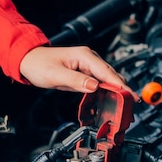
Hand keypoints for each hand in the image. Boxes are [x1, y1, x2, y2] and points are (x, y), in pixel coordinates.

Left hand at [20, 46, 139, 100]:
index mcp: (85, 56)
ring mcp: (88, 66)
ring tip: (125, 105)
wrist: (29, 61)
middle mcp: (89, 59)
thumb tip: (94, 86)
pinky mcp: (84, 74)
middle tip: (132, 105)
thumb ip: (76, 81)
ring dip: (116, 92)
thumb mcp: (56, 75)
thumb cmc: (39, 64)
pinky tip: (111, 100)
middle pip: (111, 76)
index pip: (107, 72)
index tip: (131, 96)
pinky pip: (99, 83)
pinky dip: (106, 91)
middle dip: (122, 90)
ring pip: (107, 80)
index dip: (121, 85)